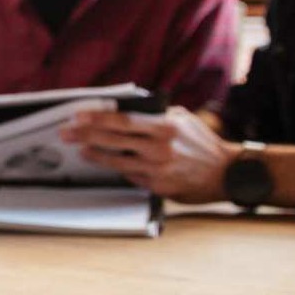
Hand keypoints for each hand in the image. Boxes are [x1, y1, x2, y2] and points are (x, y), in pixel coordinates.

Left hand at [59, 107, 236, 202]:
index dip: (98, 119)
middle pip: (113, 140)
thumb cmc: (202, 143)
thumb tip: (126, 109)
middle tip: (66, 132)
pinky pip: (130, 174)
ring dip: (94, 154)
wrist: (228, 173)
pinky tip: (102, 162)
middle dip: (85, 135)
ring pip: (116, 160)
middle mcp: (159, 147)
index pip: (123, 121)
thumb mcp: (183, 120)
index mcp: (165, 127)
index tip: (78, 115)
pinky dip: (115, 167)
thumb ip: (156, 115)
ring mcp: (157, 168)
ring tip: (79, 148)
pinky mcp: (157, 185)